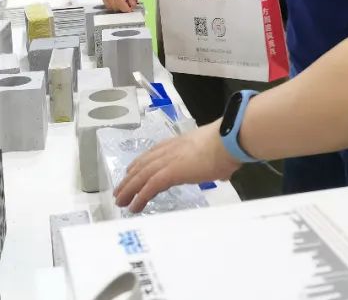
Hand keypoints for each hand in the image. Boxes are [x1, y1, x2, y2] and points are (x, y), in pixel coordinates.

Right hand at [101, 0, 138, 11]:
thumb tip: (132, 7)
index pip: (120, 4)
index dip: (126, 9)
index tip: (131, 9)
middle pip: (114, 6)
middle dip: (122, 7)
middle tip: (128, 1)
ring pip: (109, 6)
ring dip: (117, 6)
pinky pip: (106, 3)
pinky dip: (112, 3)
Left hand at [114, 122, 240, 213]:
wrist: (227, 141)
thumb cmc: (227, 146)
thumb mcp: (216, 153)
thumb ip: (215, 164)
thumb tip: (223, 172)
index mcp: (178, 143)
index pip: (153, 153)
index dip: (140, 163)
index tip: (131, 171)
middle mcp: (168, 150)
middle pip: (142, 165)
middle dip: (129, 179)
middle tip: (119, 191)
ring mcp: (168, 160)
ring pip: (141, 176)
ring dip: (129, 189)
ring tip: (120, 201)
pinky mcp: (170, 172)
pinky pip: (149, 187)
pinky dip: (140, 197)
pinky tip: (134, 207)